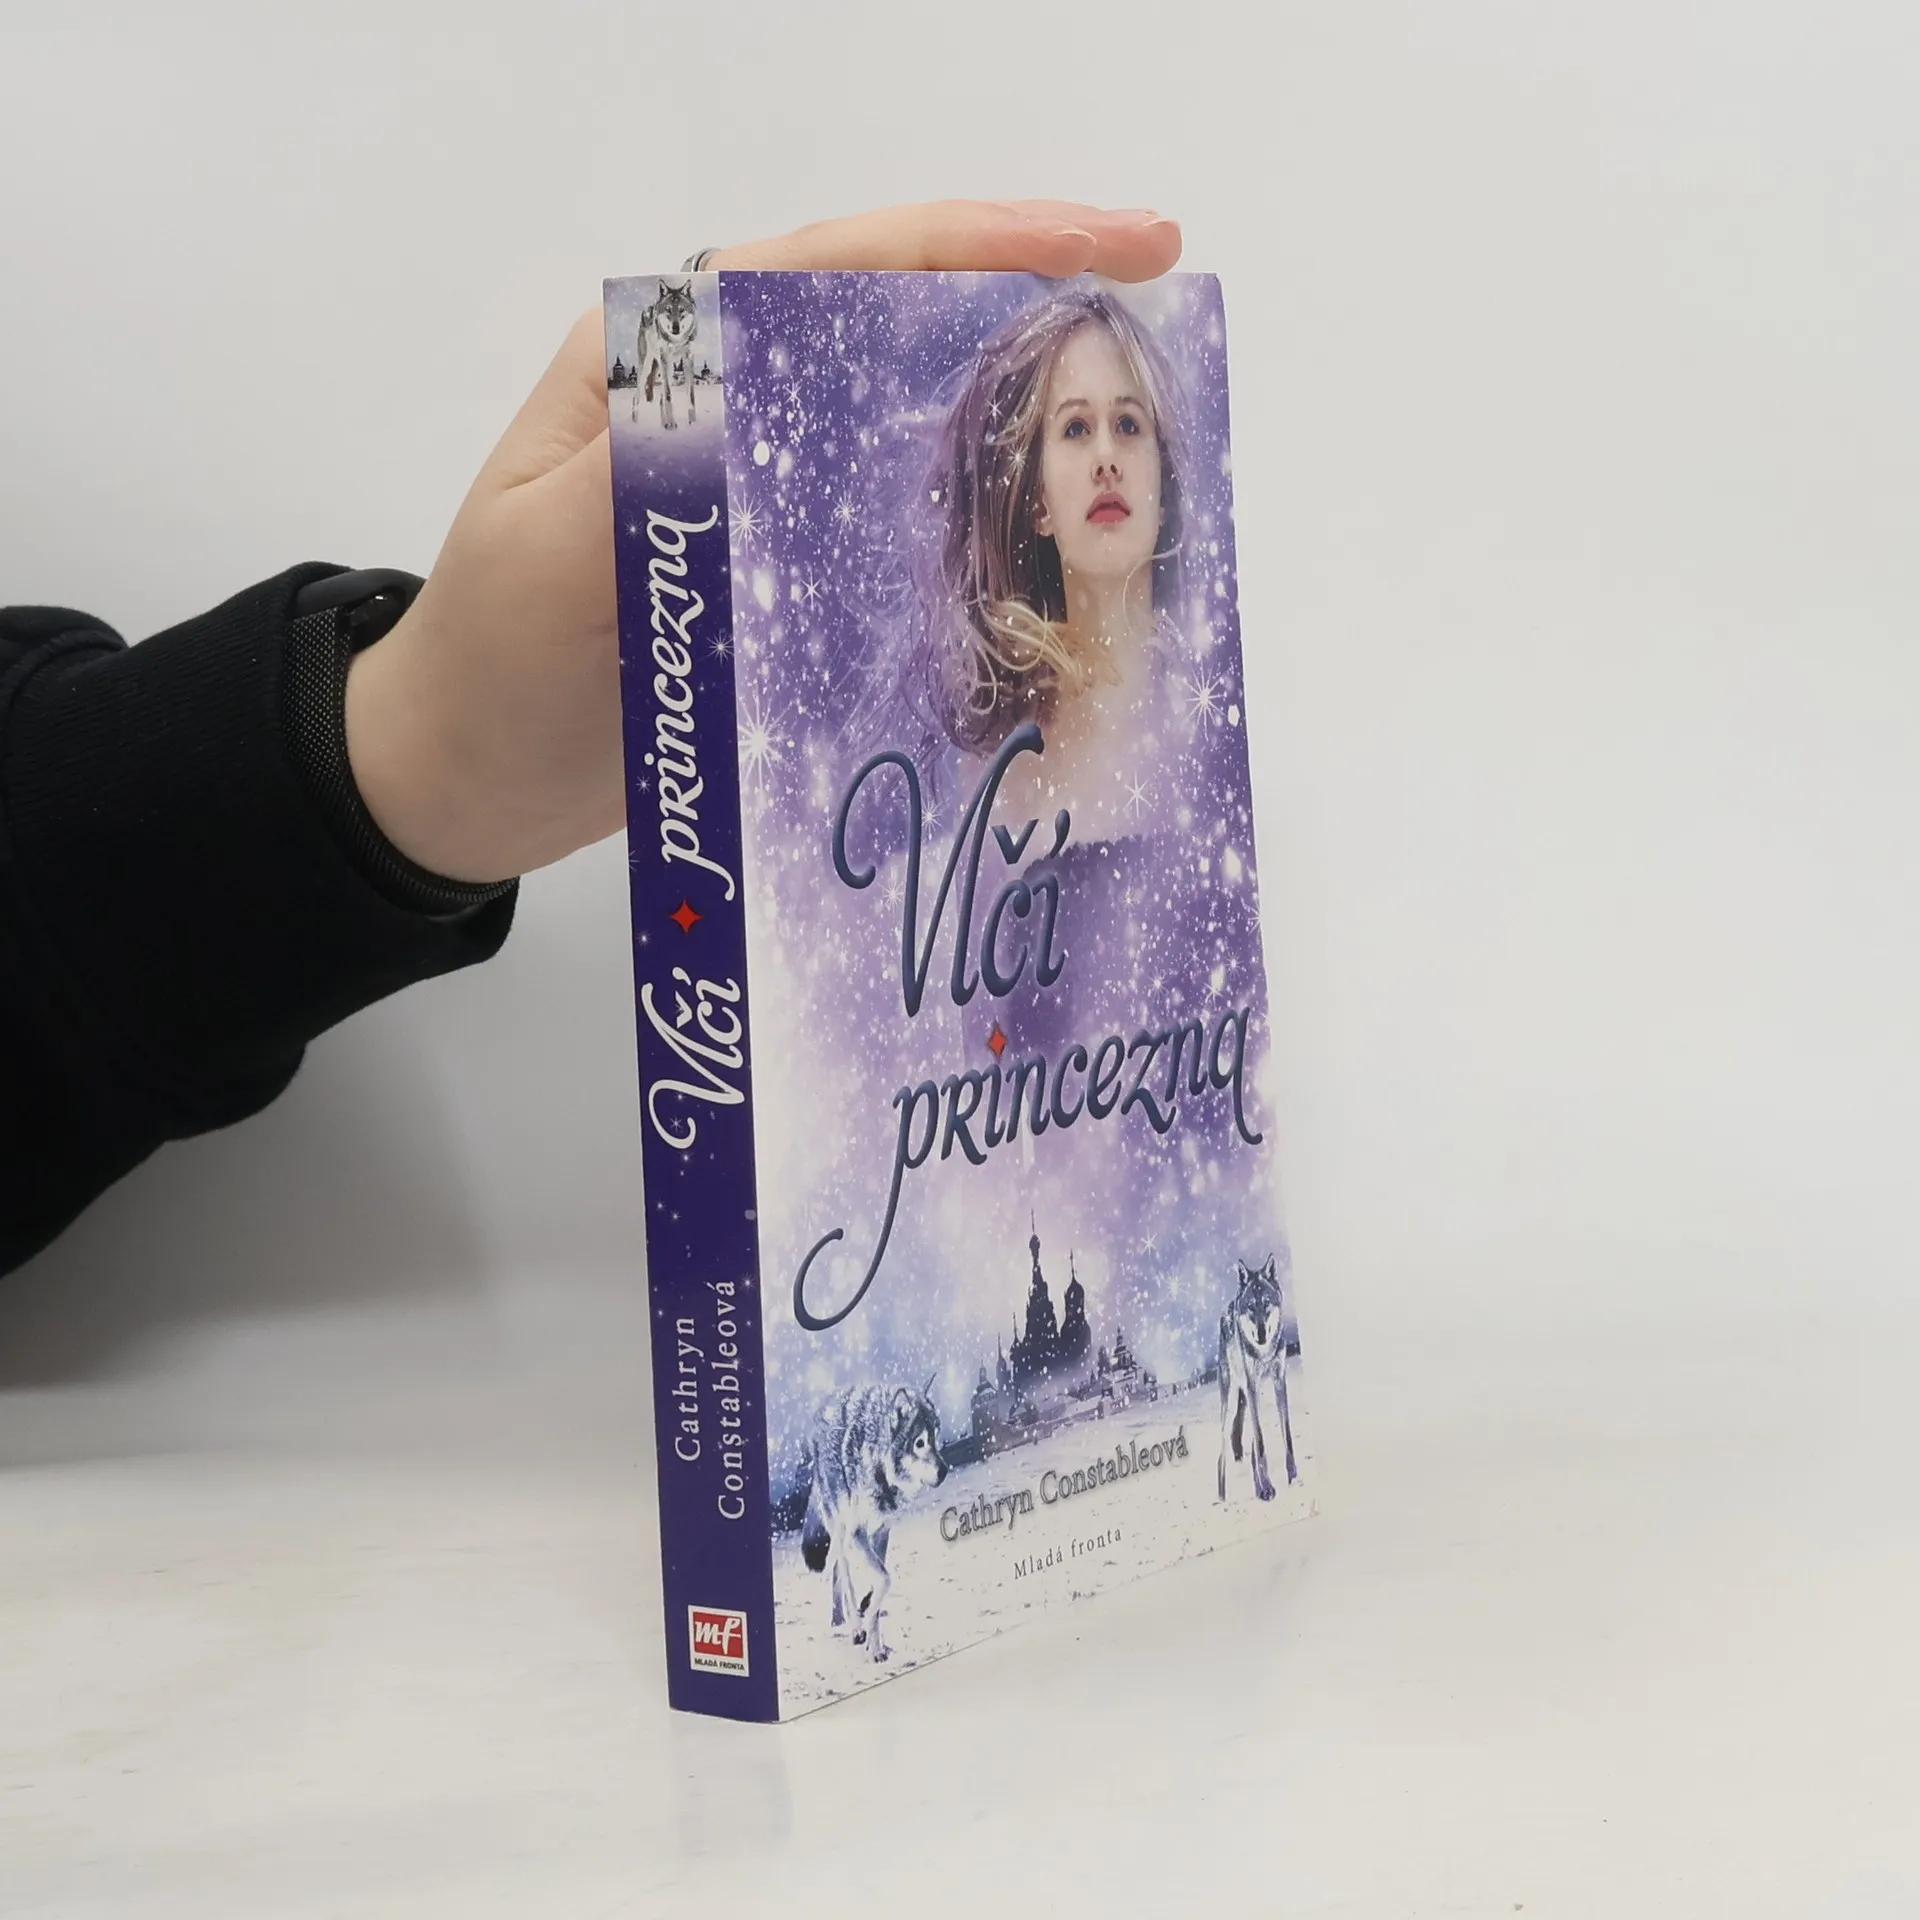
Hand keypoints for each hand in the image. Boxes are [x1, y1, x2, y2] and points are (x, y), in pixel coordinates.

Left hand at [343, 201, 1181, 883]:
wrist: (467, 779)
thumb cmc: (491, 662)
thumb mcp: (549, 556)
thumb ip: (658, 467)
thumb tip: (788, 402)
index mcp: (669, 361)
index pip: (847, 265)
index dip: (992, 241)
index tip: (1121, 246)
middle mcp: (731, 406)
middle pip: (902, 326)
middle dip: (1035, 311)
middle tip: (1161, 327)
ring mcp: (765, 489)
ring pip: (915, 424)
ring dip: (1021, 420)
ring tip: (1138, 431)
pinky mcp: (786, 571)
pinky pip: (901, 527)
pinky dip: (980, 528)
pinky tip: (1052, 550)